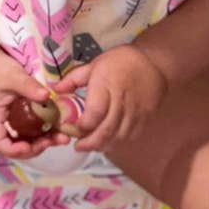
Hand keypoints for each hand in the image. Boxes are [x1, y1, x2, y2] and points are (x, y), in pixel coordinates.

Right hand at [0, 52, 68, 158]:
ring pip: (24, 140)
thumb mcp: (12, 75)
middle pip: (14, 147)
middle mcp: (0, 125)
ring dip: (42, 141)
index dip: (13, 150)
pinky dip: (41, 132)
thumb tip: (46, 96)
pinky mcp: (17, 118)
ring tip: (61, 136)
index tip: (30, 145)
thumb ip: (28, 86)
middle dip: (36, 148)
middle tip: (56, 139)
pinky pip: (28, 131)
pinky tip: (56, 128)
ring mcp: (8, 122)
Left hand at [52, 44, 166, 151]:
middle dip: (91, 143)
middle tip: (79, 147)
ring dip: (104, 145)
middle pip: (106, 130)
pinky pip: (131, 136)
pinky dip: (118, 142)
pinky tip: (109, 141)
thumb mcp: (94, 64)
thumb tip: (55, 90)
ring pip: (119, 137)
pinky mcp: (145, 118)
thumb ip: (73, 79)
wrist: (153, 63)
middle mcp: (121, 100)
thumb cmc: (120, 62)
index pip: (94, 113)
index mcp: (106, 85)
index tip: (74, 129)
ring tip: (93, 145)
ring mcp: (135, 111)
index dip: (83, 126)